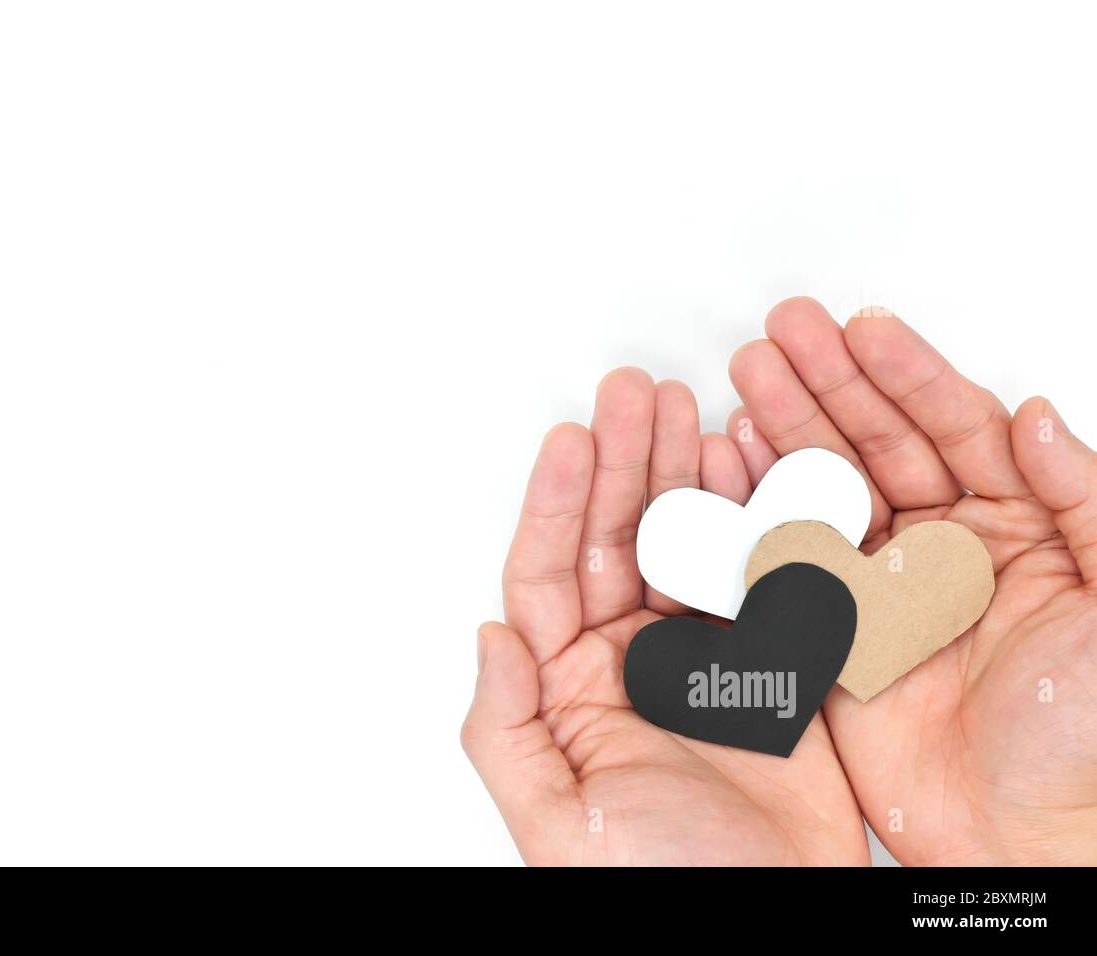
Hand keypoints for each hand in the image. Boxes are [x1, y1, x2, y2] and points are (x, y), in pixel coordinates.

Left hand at [461, 369, 869, 864]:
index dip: (557, 502)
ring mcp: (700, 653)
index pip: (550, 574)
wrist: (775, 922)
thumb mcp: (559, 819)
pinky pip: (756, 573)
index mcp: (568, 687)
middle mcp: (627, 660)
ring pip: (683, 543)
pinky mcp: (770, 659)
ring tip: (686, 408)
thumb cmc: (662, 885)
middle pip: (617, 538)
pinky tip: (746, 468)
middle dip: (624, 462)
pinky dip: (755, 519)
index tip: (571, 438)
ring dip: (684, 475)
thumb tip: (487, 634)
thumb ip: (507, 725)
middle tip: (635, 392)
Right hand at [727, 298, 1096, 864]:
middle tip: (784, 332)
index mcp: (1018, 528)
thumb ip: (1087, 500)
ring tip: (749, 376)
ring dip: (788, 429)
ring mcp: (883, 587)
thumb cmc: (1089, 739)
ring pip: (828, 487)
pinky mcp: (835, 632)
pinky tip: (738, 461)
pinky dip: (760, 507)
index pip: (956, 428)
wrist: (1030, 843)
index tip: (863, 329)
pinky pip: (792, 557)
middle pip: (878, 442)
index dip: (908, 374)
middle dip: (829, 383)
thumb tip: (1036, 415)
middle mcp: (944, 548)